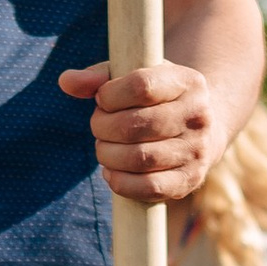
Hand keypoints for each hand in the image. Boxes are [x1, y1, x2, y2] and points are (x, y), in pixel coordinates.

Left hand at [59, 56, 224, 204]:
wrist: (200, 132)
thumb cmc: (156, 100)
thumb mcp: (134, 78)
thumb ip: (99, 77)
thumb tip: (66, 81)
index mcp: (187, 82)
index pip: (141, 86)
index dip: (110, 95)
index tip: (103, 100)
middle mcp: (198, 116)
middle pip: (135, 126)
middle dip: (103, 127)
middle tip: (99, 127)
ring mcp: (196, 150)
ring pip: (139, 159)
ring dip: (108, 155)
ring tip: (105, 147)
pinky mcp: (189, 180)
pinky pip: (148, 188)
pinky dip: (120, 182)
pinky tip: (112, 170)